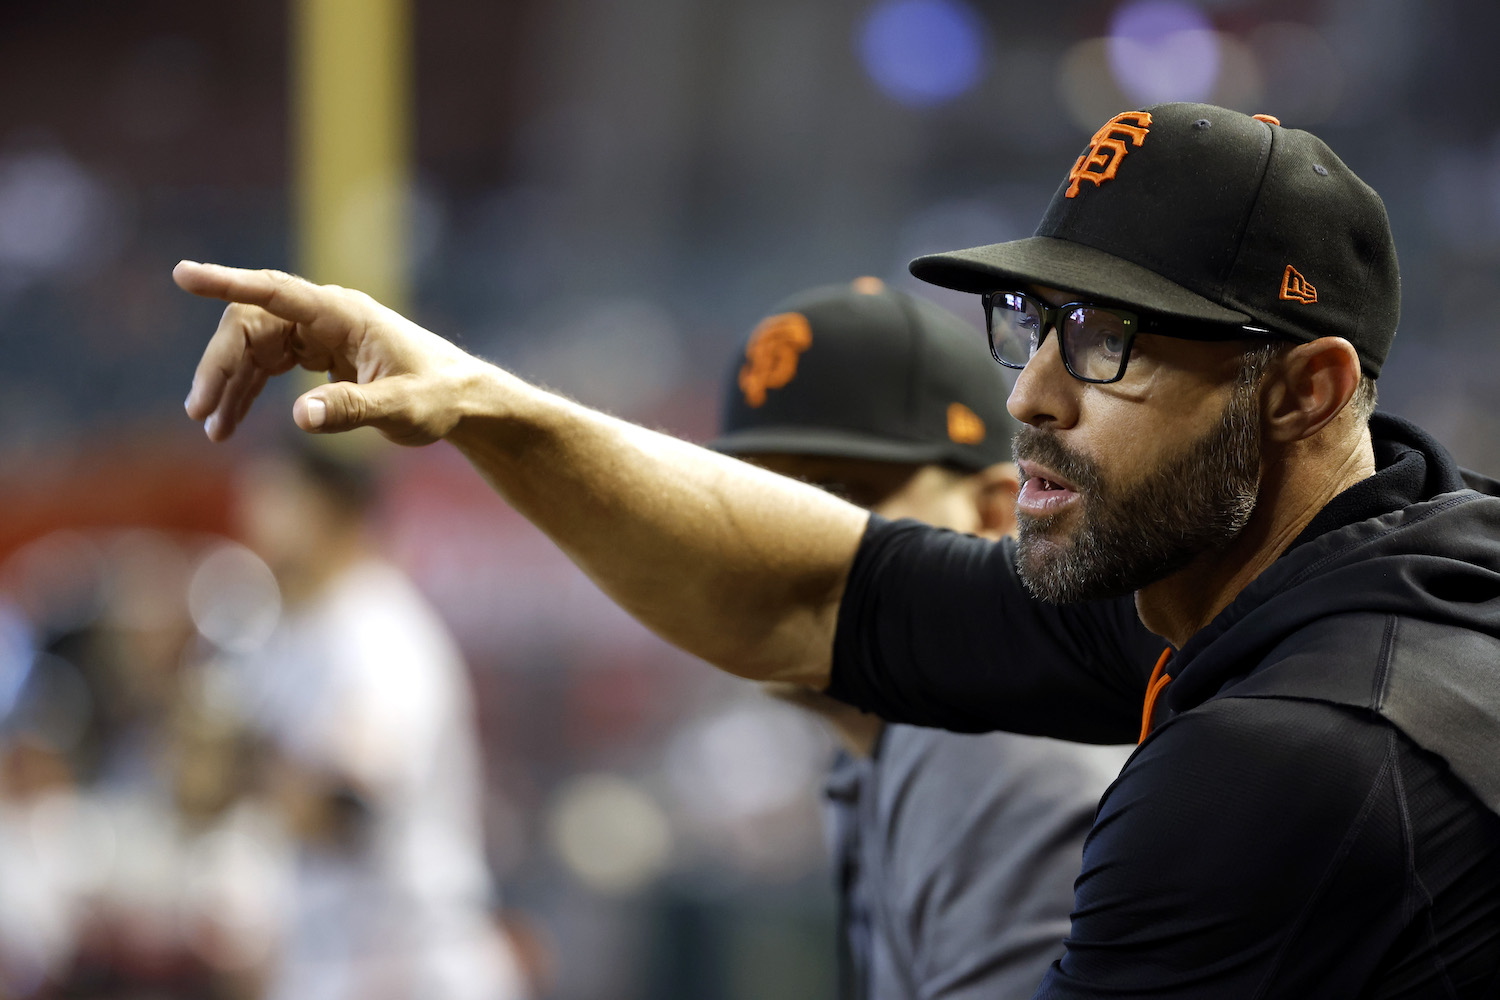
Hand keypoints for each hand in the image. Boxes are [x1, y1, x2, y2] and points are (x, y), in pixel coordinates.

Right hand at [175, 261, 483, 444]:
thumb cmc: (439, 397)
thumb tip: (300, 417)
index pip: (275, 291)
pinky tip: (229, 421)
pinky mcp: (318, 353)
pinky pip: (268, 365)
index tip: (183, 275)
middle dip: (222, 365)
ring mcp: (320, 333)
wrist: (463, 399)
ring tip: (213, 429)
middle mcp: (326, 316)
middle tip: (201, 412)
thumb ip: (353, 410)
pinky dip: (247, 391)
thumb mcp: (402, 409)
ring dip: (230, 384)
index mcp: (344, 314)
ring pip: (254, 347)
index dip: (227, 282)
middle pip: (252, 325)